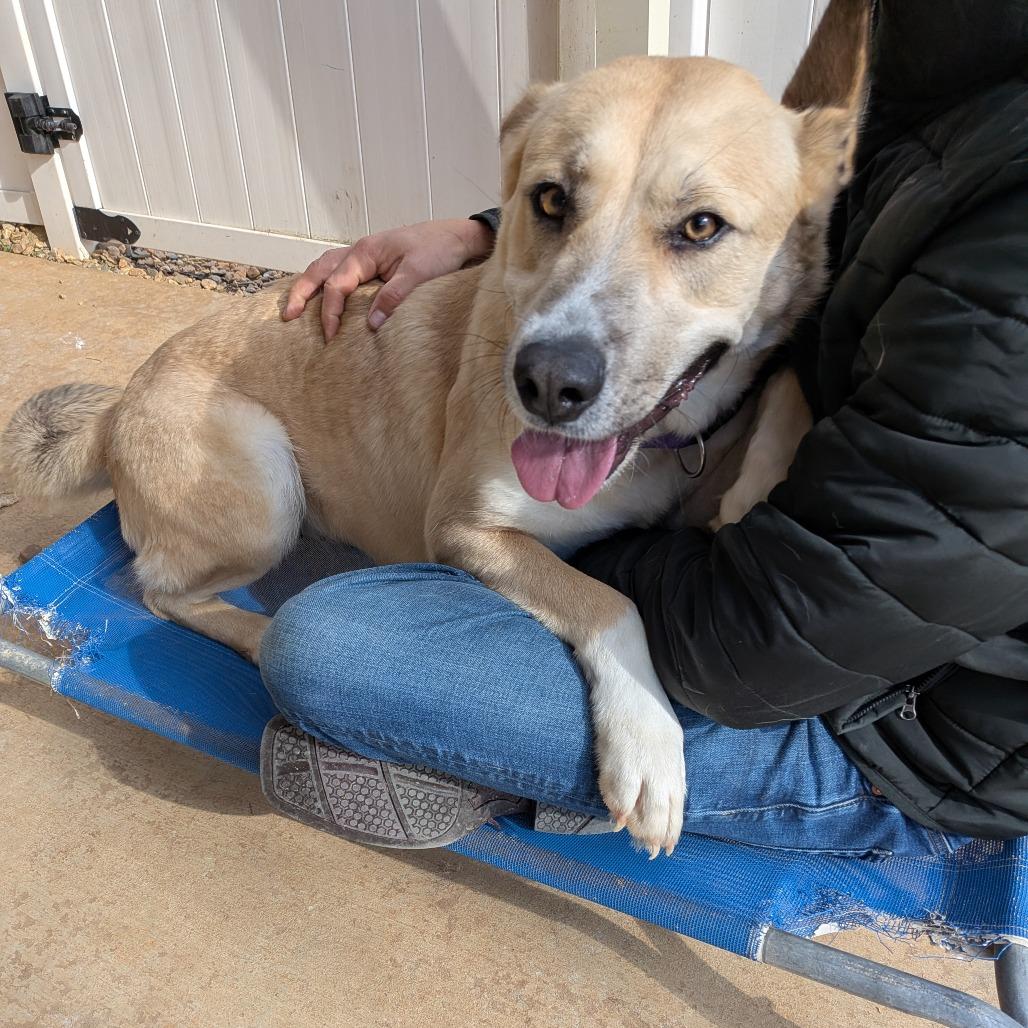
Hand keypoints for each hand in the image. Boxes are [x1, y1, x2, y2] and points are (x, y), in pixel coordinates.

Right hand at [283, 218, 494, 340]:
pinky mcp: (373, 264)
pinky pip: (341, 273)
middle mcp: (359, 251)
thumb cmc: (439, 250)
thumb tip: (371, 325)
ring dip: (310, 286)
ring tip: (296, 308)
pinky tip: (323, 298)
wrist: (458, 237)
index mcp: (365, 251)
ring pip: (326, 269)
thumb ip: (393, 296)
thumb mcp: (418, 273)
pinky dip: (326, 284)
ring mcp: (365, 256)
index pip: (337, 284)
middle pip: (320, 270)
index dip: (330, 311)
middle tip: (288, 316)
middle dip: (301, 293)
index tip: (330, 337)